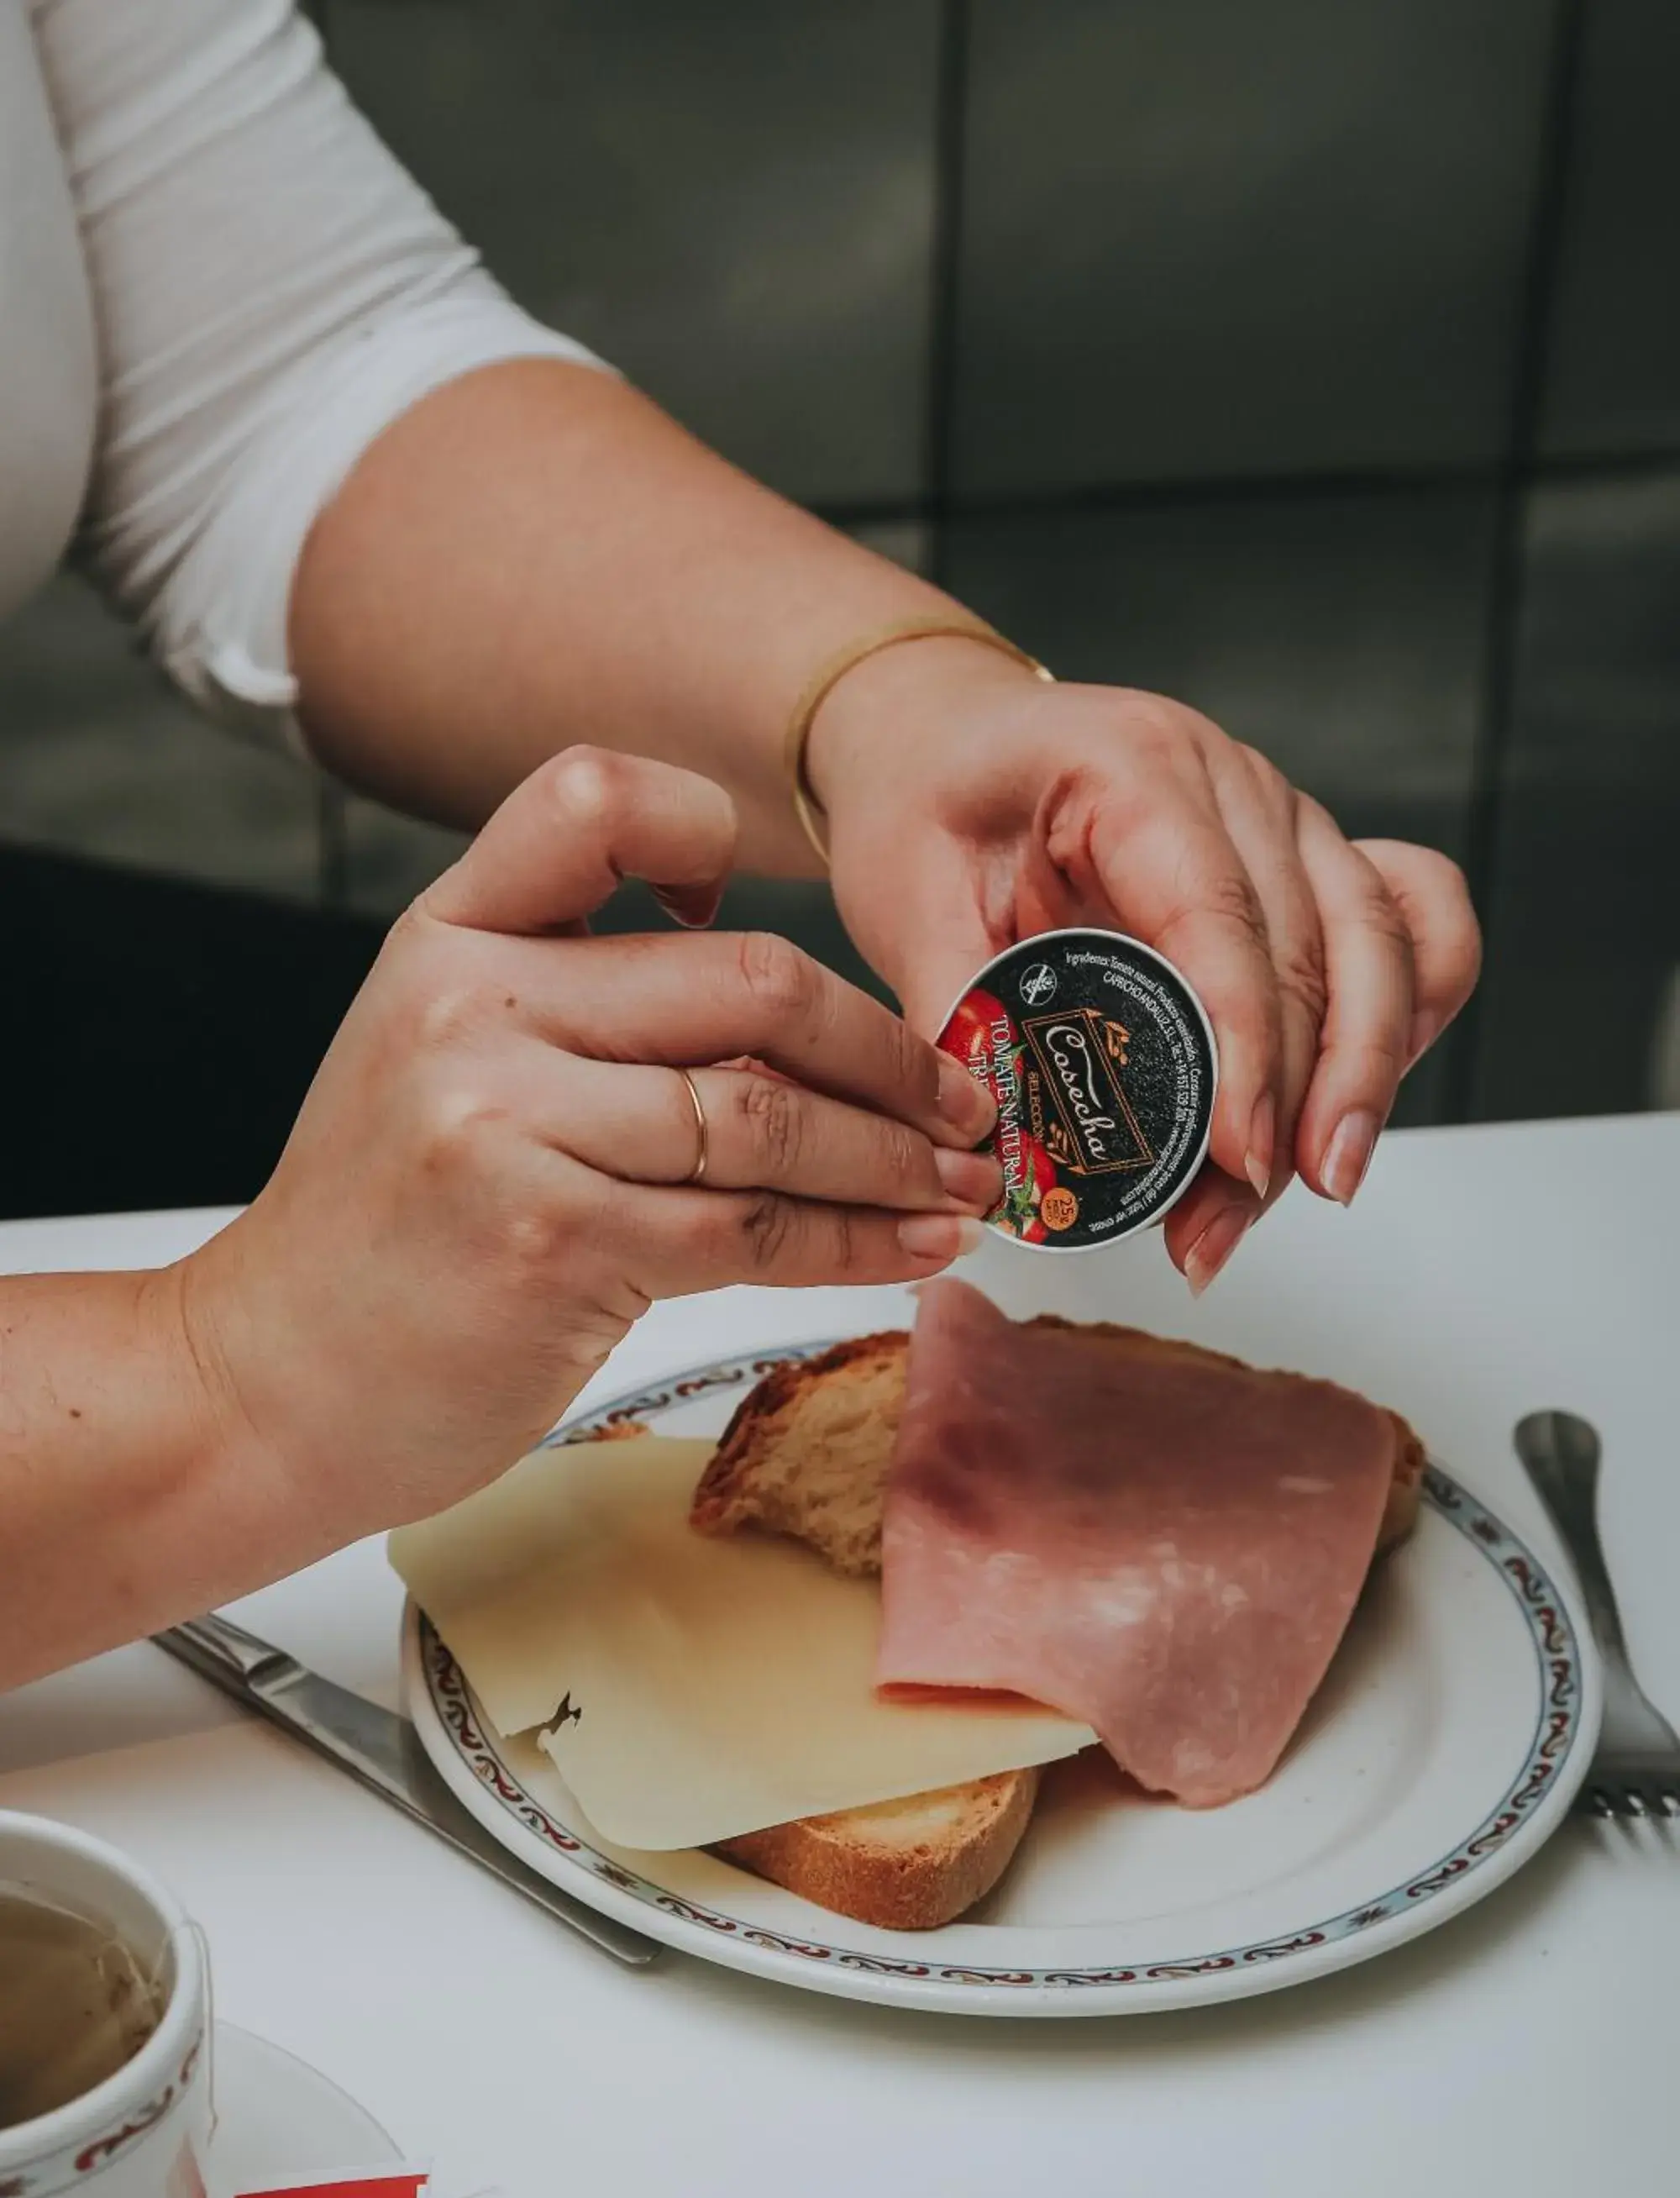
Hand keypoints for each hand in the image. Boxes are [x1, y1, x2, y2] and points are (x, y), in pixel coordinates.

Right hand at [180, 749, 997, 1538]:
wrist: (270, 1383)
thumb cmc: (383, 1233)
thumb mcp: (437, 1062)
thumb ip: (576, 1004)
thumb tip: (783, 1002)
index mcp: (449, 937)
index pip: (594, 800)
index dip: (708, 832)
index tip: (774, 915)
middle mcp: (474, 1009)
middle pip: (748, 981)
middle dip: (888, 1052)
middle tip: (963, 1102)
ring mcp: (507, 1124)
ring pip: (765, 1113)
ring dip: (894, 1160)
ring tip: (962, 1189)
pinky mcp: (552, 1241)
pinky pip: (749, 1229)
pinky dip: (851, 1244)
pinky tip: (903, 1250)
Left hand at [809, 636, 1480, 1289]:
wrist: (945, 737)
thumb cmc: (930, 797)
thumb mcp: (904, 901)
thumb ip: (956, 1017)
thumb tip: (1003, 1148)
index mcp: (1134, 770)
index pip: (1223, 917)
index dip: (1247, 1048)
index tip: (1240, 1154)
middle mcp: (1236, 783)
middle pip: (1321, 948)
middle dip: (1302, 1102)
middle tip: (1241, 1213)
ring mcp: (1288, 817)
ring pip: (1385, 945)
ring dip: (1363, 1080)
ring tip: (1310, 1186)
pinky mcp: (1308, 860)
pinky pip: (1411, 921)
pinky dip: (1410, 1012)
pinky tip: (1357, 1099)